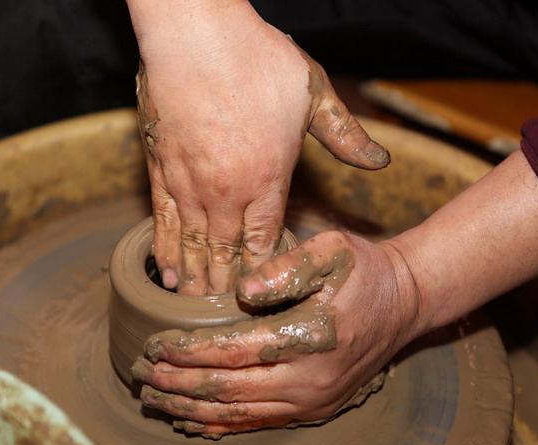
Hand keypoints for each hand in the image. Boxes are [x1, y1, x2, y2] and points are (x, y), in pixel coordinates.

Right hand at [130, 0, 389, 294]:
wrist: (196, 32)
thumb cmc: (256, 58)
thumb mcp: (313, 93)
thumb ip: (344, 135)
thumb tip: (379, 162)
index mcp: (267, 179)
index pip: (264, 243)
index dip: (262, 275)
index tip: (261, 299)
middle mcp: (226, 192)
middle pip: (225, 254)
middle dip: (226, 288)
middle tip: (224, 319)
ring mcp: (189, 183)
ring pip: (192, 245)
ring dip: (194, 279)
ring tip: (192, 308)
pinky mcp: (159, 169)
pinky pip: (161, 220)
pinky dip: (163, 249)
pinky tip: (164, 271)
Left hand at [130, 230, 419, 437]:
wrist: (405, 303)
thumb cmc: (364, 272)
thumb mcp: (332, 251)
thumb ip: (287, 266)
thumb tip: (243, 289)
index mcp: (308, 337)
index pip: (231, 351)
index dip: (187, 352)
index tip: (154, 346)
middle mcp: (308, 380)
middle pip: (227, 390)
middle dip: (178, 385)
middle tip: (141, 377)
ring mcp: (312, 401)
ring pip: (238, 413)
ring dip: (191, 408)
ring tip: (155, 401)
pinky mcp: (314, 409)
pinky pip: (259, 423)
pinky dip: (221, 425)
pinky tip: (193, 422)